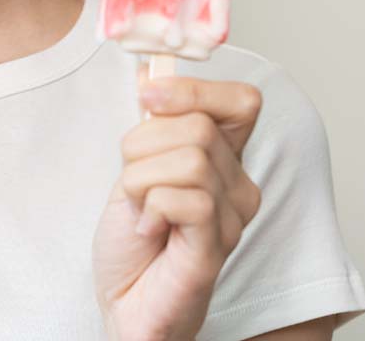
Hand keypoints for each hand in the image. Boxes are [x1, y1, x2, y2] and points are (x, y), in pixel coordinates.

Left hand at [92, 63, 262, 339]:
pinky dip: (148, 207)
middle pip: (196, 125)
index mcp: (224, 158)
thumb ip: (153, 123)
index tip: (147, 96)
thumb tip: (150, 69)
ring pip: (188, 158)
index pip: (241, 100)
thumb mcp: (136, 164)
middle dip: (141, 146)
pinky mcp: (215, 244)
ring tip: (139, 208)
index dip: (192, 89)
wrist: (123, 296)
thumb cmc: (132, 234)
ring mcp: (231, 216)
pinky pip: (184, 198)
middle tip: (132, 182)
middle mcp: (238, 185)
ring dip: (139, 179)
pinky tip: (147, 229)